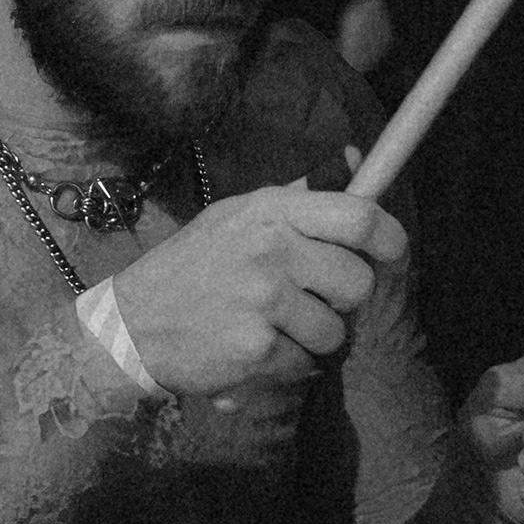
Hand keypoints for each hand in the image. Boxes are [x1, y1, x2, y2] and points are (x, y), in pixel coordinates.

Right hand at [106, 180, 407, 398]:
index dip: (390, 239)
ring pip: (335, 331)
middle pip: (358, 282)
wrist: (132, 324)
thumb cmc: (192, 268)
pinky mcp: (256, 348)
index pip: (359, 217)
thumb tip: (356, 158)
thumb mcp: (236, 217)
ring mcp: (264, 300)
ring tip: (276, 328)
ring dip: (314, 338)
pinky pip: (305, 363)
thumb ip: (297, 197)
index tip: (392, 254)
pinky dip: (288, 365)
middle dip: (346, 301)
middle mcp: (271, 250)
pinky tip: (255, 351)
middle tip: (316, 302)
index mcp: (271, 212)